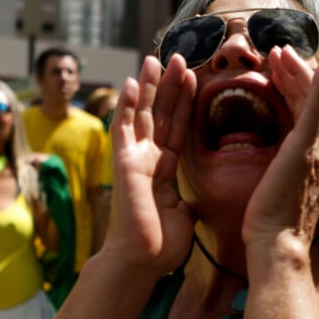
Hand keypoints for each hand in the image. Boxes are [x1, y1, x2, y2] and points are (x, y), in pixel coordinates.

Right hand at [104, 55, 195, 275]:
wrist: (143, 261)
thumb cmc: (162, 245)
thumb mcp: (184, 212)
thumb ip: (187, 195)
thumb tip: (194, 197)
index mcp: (163, 168)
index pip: (177, 127)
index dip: (185, 102)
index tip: (194, 77)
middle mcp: (147, 159)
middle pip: (161, 114)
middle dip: (169, 85)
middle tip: (179, 56)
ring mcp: (134, 159)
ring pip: (144, 115)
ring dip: (150, 87)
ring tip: (156, 59)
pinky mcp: (124, 164)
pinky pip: (125, 130)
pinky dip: (128, 106)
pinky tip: (132, 83)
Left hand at [242, 48, 318, 248]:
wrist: (278, 246)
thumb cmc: (276, 228)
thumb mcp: (293, 200)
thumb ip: (315, 190)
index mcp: (318, 161)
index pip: (309, 114)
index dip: (297, 89)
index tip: (280, 70)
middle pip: (312, 101)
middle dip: (295, 73)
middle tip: (278, 51)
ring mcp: (318, 149)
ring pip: (310, 99)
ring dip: (296, 72)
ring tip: (279, 52)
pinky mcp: (307, 149)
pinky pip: (316, 110)